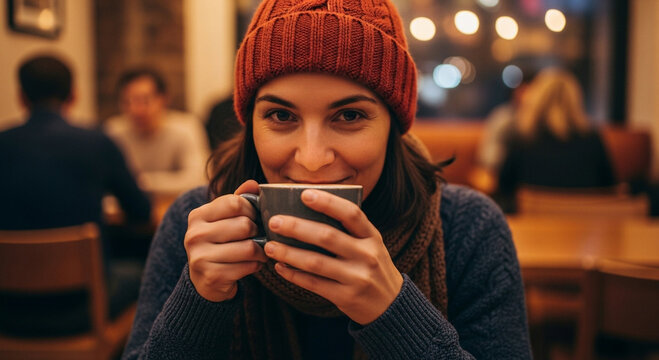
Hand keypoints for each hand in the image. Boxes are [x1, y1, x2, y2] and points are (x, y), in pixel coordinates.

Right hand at [184, 180, 267, 301]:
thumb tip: (253, 184)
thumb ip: (239, 199)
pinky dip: (256, 265)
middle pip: (244, 225)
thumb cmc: (219, 243)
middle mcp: (195, 235)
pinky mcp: (212, 276)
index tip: (254, 218)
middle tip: (258, 237)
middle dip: (258, 232)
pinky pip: (248, 266)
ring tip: (259, 252)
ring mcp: (201, 257)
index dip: (252, 210)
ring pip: (249, 247)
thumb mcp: (224, 219)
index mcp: (197, 216)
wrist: (204, 280)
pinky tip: (252, 264)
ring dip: (261, 251)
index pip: (235, 203)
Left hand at [263, 189, 402, 324]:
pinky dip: (294, 274)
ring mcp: (357, 278)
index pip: (351, 214)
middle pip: (327, 236)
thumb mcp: (371, 244)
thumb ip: (348, 230)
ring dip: (289, 253)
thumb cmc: (372, 267)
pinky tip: (280, 266)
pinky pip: (314, 284)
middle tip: (274, 221)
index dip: (328, 202)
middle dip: (297, 227)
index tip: (304, 194)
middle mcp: (367, 255)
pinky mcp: (346, 297)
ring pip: (316, 262)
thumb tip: (308, 209)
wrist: (391, 305)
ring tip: (269, 246)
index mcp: (372, 237)